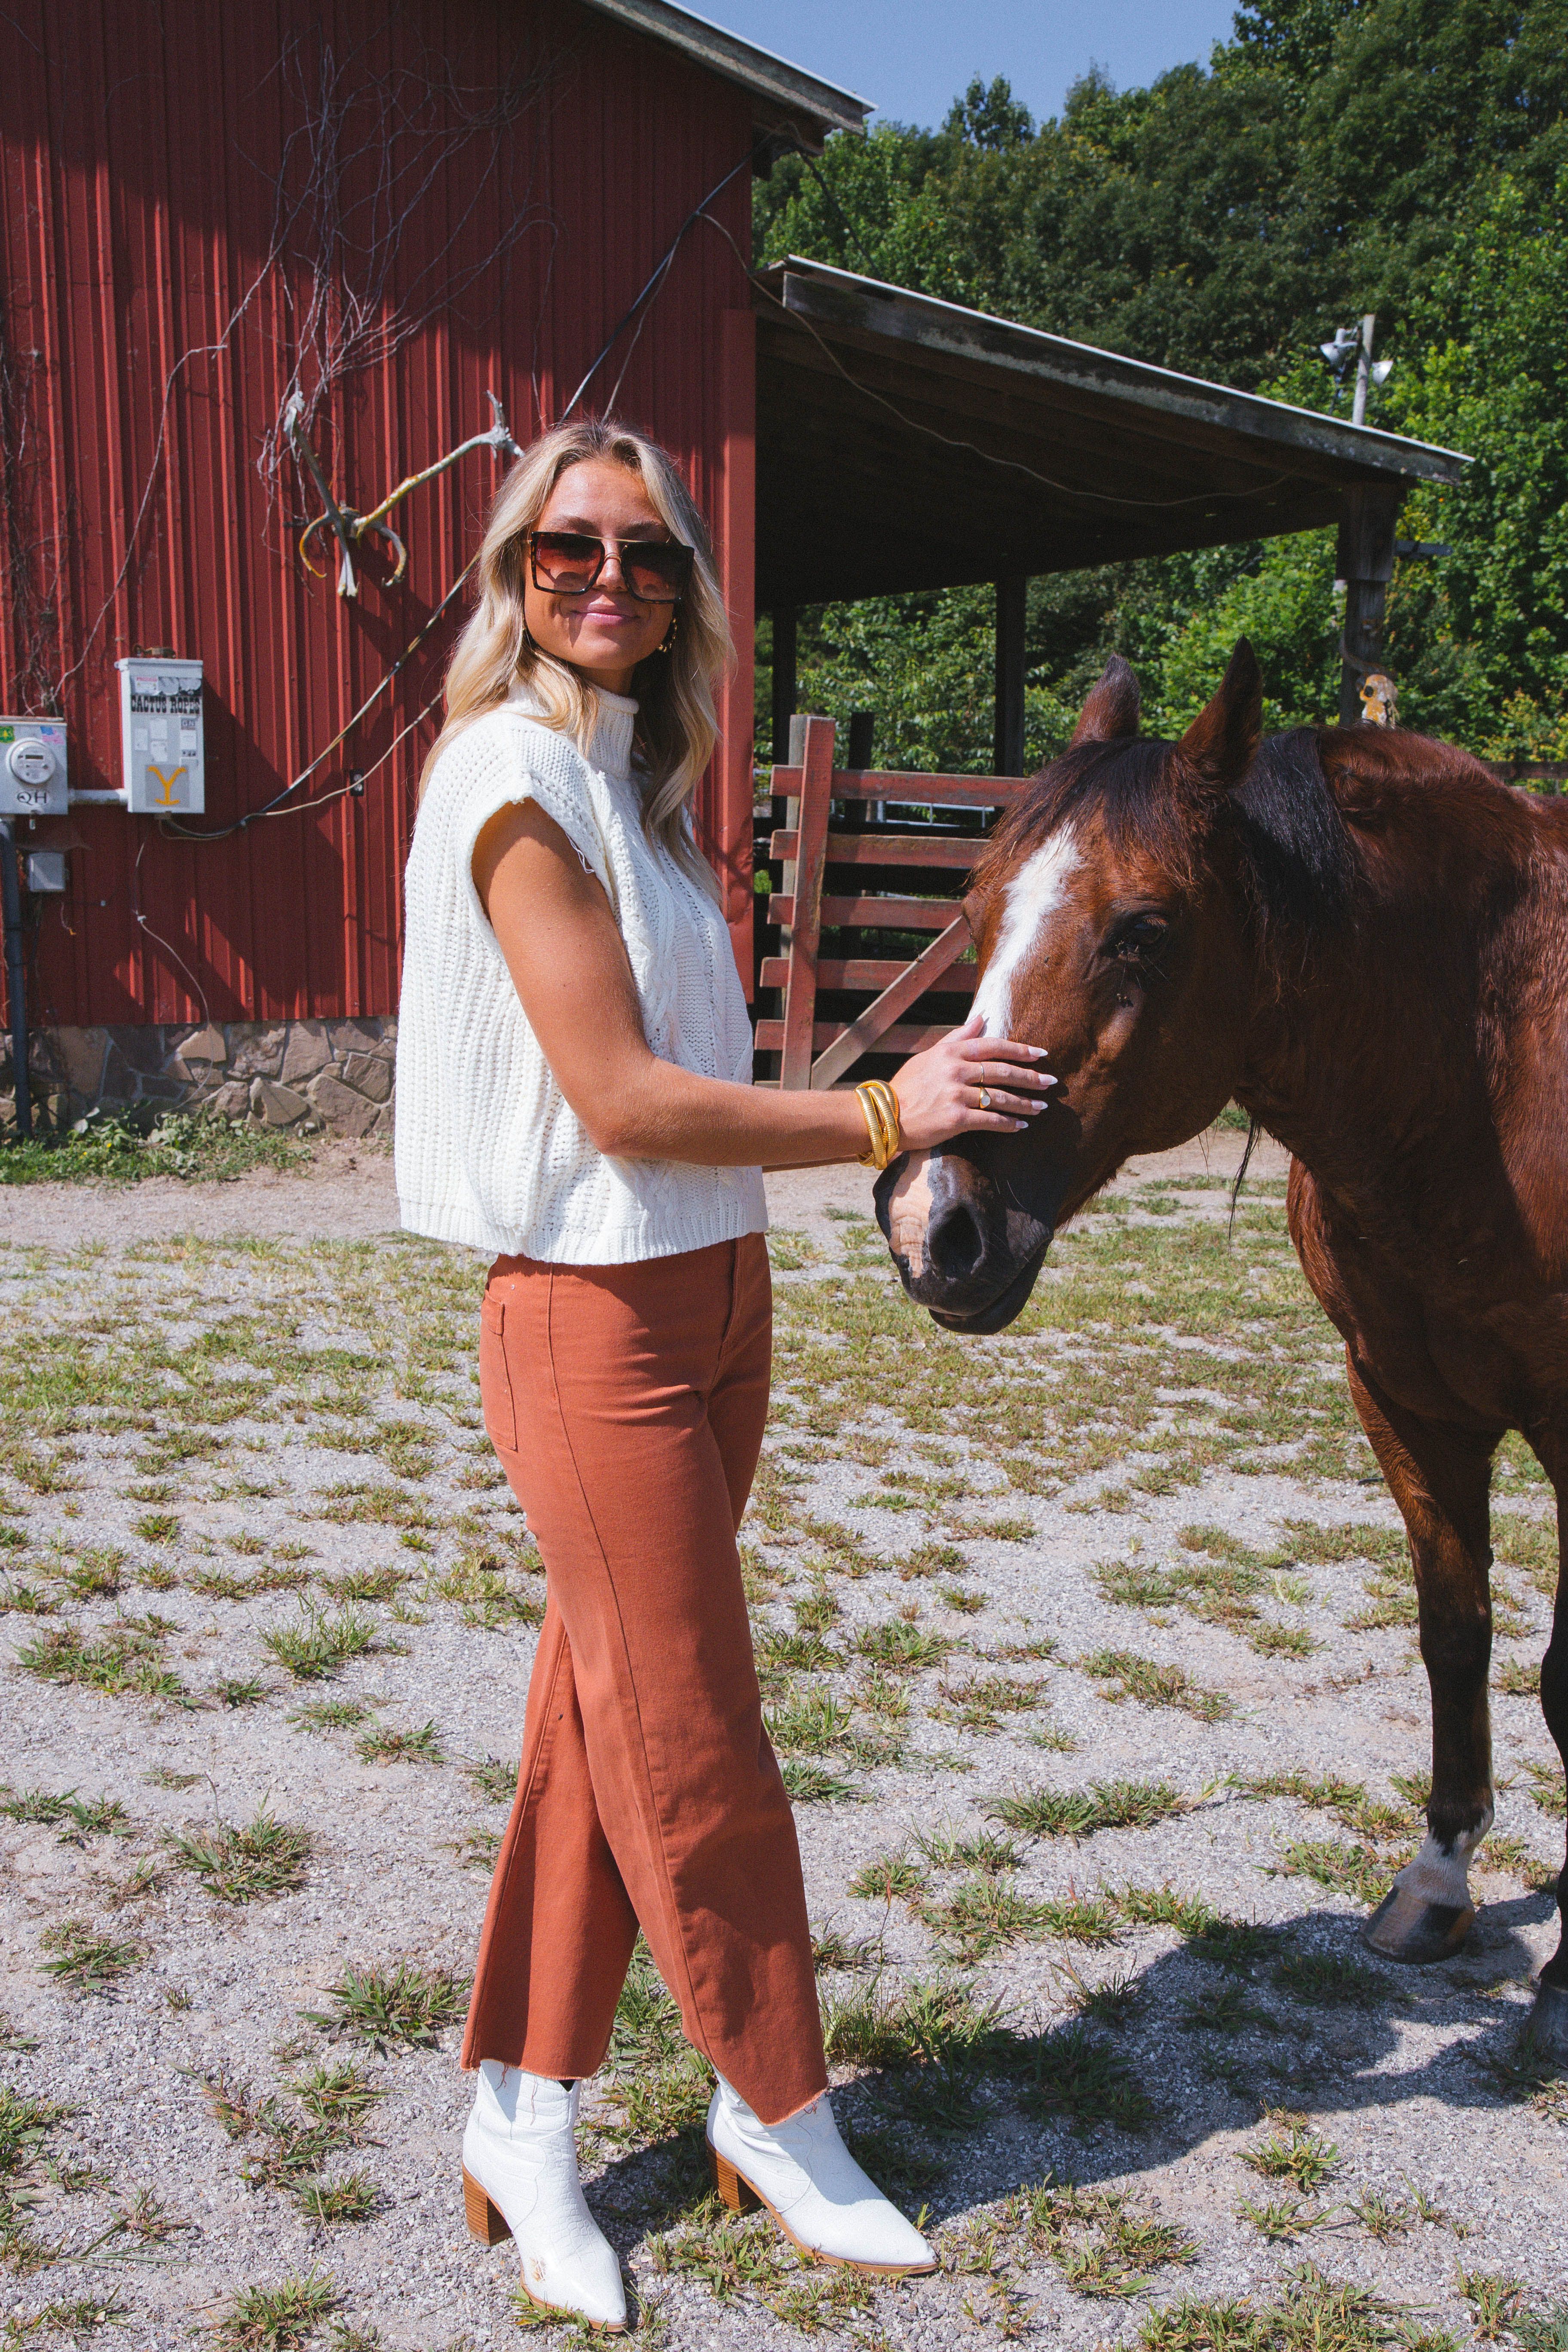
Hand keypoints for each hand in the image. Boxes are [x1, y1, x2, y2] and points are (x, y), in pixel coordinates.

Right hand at [891, 1012, 1053, 1150]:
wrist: (885, 1116)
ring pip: (1000, 1097)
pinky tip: (1021, 1126)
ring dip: (1024, 1103)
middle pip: (1002, 1071)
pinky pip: (990, 1120)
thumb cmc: (908, 1086)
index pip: (993, 1046)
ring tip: (1041, 1107)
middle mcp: (955, 1070)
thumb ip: (958, 1037)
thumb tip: (981, 1016)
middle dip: (1030, 1078)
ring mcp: (956, 1094)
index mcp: (951, 1052)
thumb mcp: (930, 1055)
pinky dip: (1008, 1124)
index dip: (1020, 1050)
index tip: (1041, 1054)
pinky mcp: (956, 1118)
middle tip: (1050, 1083)